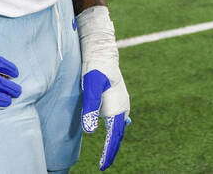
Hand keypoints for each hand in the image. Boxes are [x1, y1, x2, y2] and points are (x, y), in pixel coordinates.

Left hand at [77, 7, 129, 170]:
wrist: (102, 49)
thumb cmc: (95, 67)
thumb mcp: (90, 87)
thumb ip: (90, 109)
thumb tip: (90, 132)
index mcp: (118, 108)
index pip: (114, 137)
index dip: (108, 152)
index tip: (102, 166)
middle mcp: (123, 107)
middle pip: (118, 134)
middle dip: (112, 150)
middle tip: (104, 164)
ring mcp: (121, 102)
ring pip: (119, 127)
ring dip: (113, 140)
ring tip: (106, 153)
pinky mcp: (117, 97)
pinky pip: (117, 118)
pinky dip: (115, 128)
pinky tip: (114, 128)